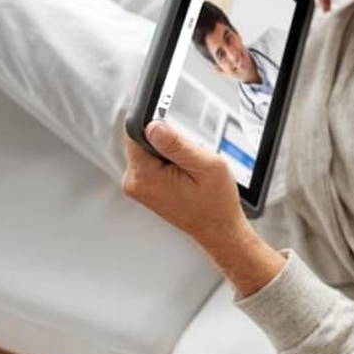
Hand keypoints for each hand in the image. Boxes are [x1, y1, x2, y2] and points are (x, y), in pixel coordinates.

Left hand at [122, 121, 286, 295]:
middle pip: (141, 140)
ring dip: (169, 152)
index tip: (177, 133)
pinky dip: (168, 163)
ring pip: (148, 150)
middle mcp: (134, 182)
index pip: (136, 132)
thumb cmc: (216, 203)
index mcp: (144, 176)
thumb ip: (178, 144)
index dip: (157, 125)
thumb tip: (154, 126)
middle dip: (166, 141)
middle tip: (190, 157)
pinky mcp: (144, 188)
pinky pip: (151, 162)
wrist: (218, 228)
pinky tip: (185, 175)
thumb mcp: (206, 165)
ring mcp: (138, 187)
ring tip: (189, 169)